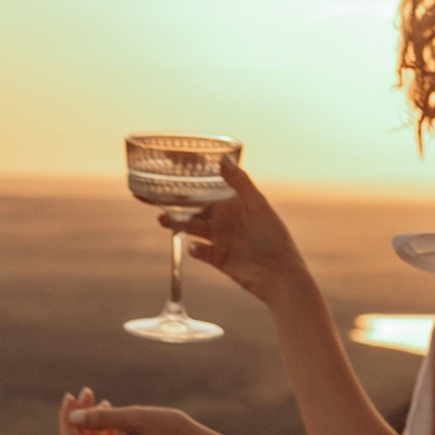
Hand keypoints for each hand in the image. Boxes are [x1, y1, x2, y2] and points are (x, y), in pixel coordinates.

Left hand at [57, 389, 210, 434]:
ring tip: (103, 403)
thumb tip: (73, 416)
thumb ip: (102, 417)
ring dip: (92, 428)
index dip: (66, 417)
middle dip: (79, 419)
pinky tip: (115, 422)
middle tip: (88, 392)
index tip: (73, 395)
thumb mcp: (137, 417)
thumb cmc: (175, 432)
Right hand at [164, 155, 306, 305]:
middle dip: (176, 203)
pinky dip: (194, 249)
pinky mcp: (218, 258)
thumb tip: (223, 158)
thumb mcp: (257, 206)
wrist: (280, 275)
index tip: (172, 166)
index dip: (192, 178)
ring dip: (177, 223)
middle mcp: (225, 218)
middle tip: (155, 196)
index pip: (208, 186)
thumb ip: (240, 183)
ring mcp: (220, 238)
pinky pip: (200, 252)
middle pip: (195, 207)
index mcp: (234, 203)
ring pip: (192, 227)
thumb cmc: (274, 237)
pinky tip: (193, 247)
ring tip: (162, 220)